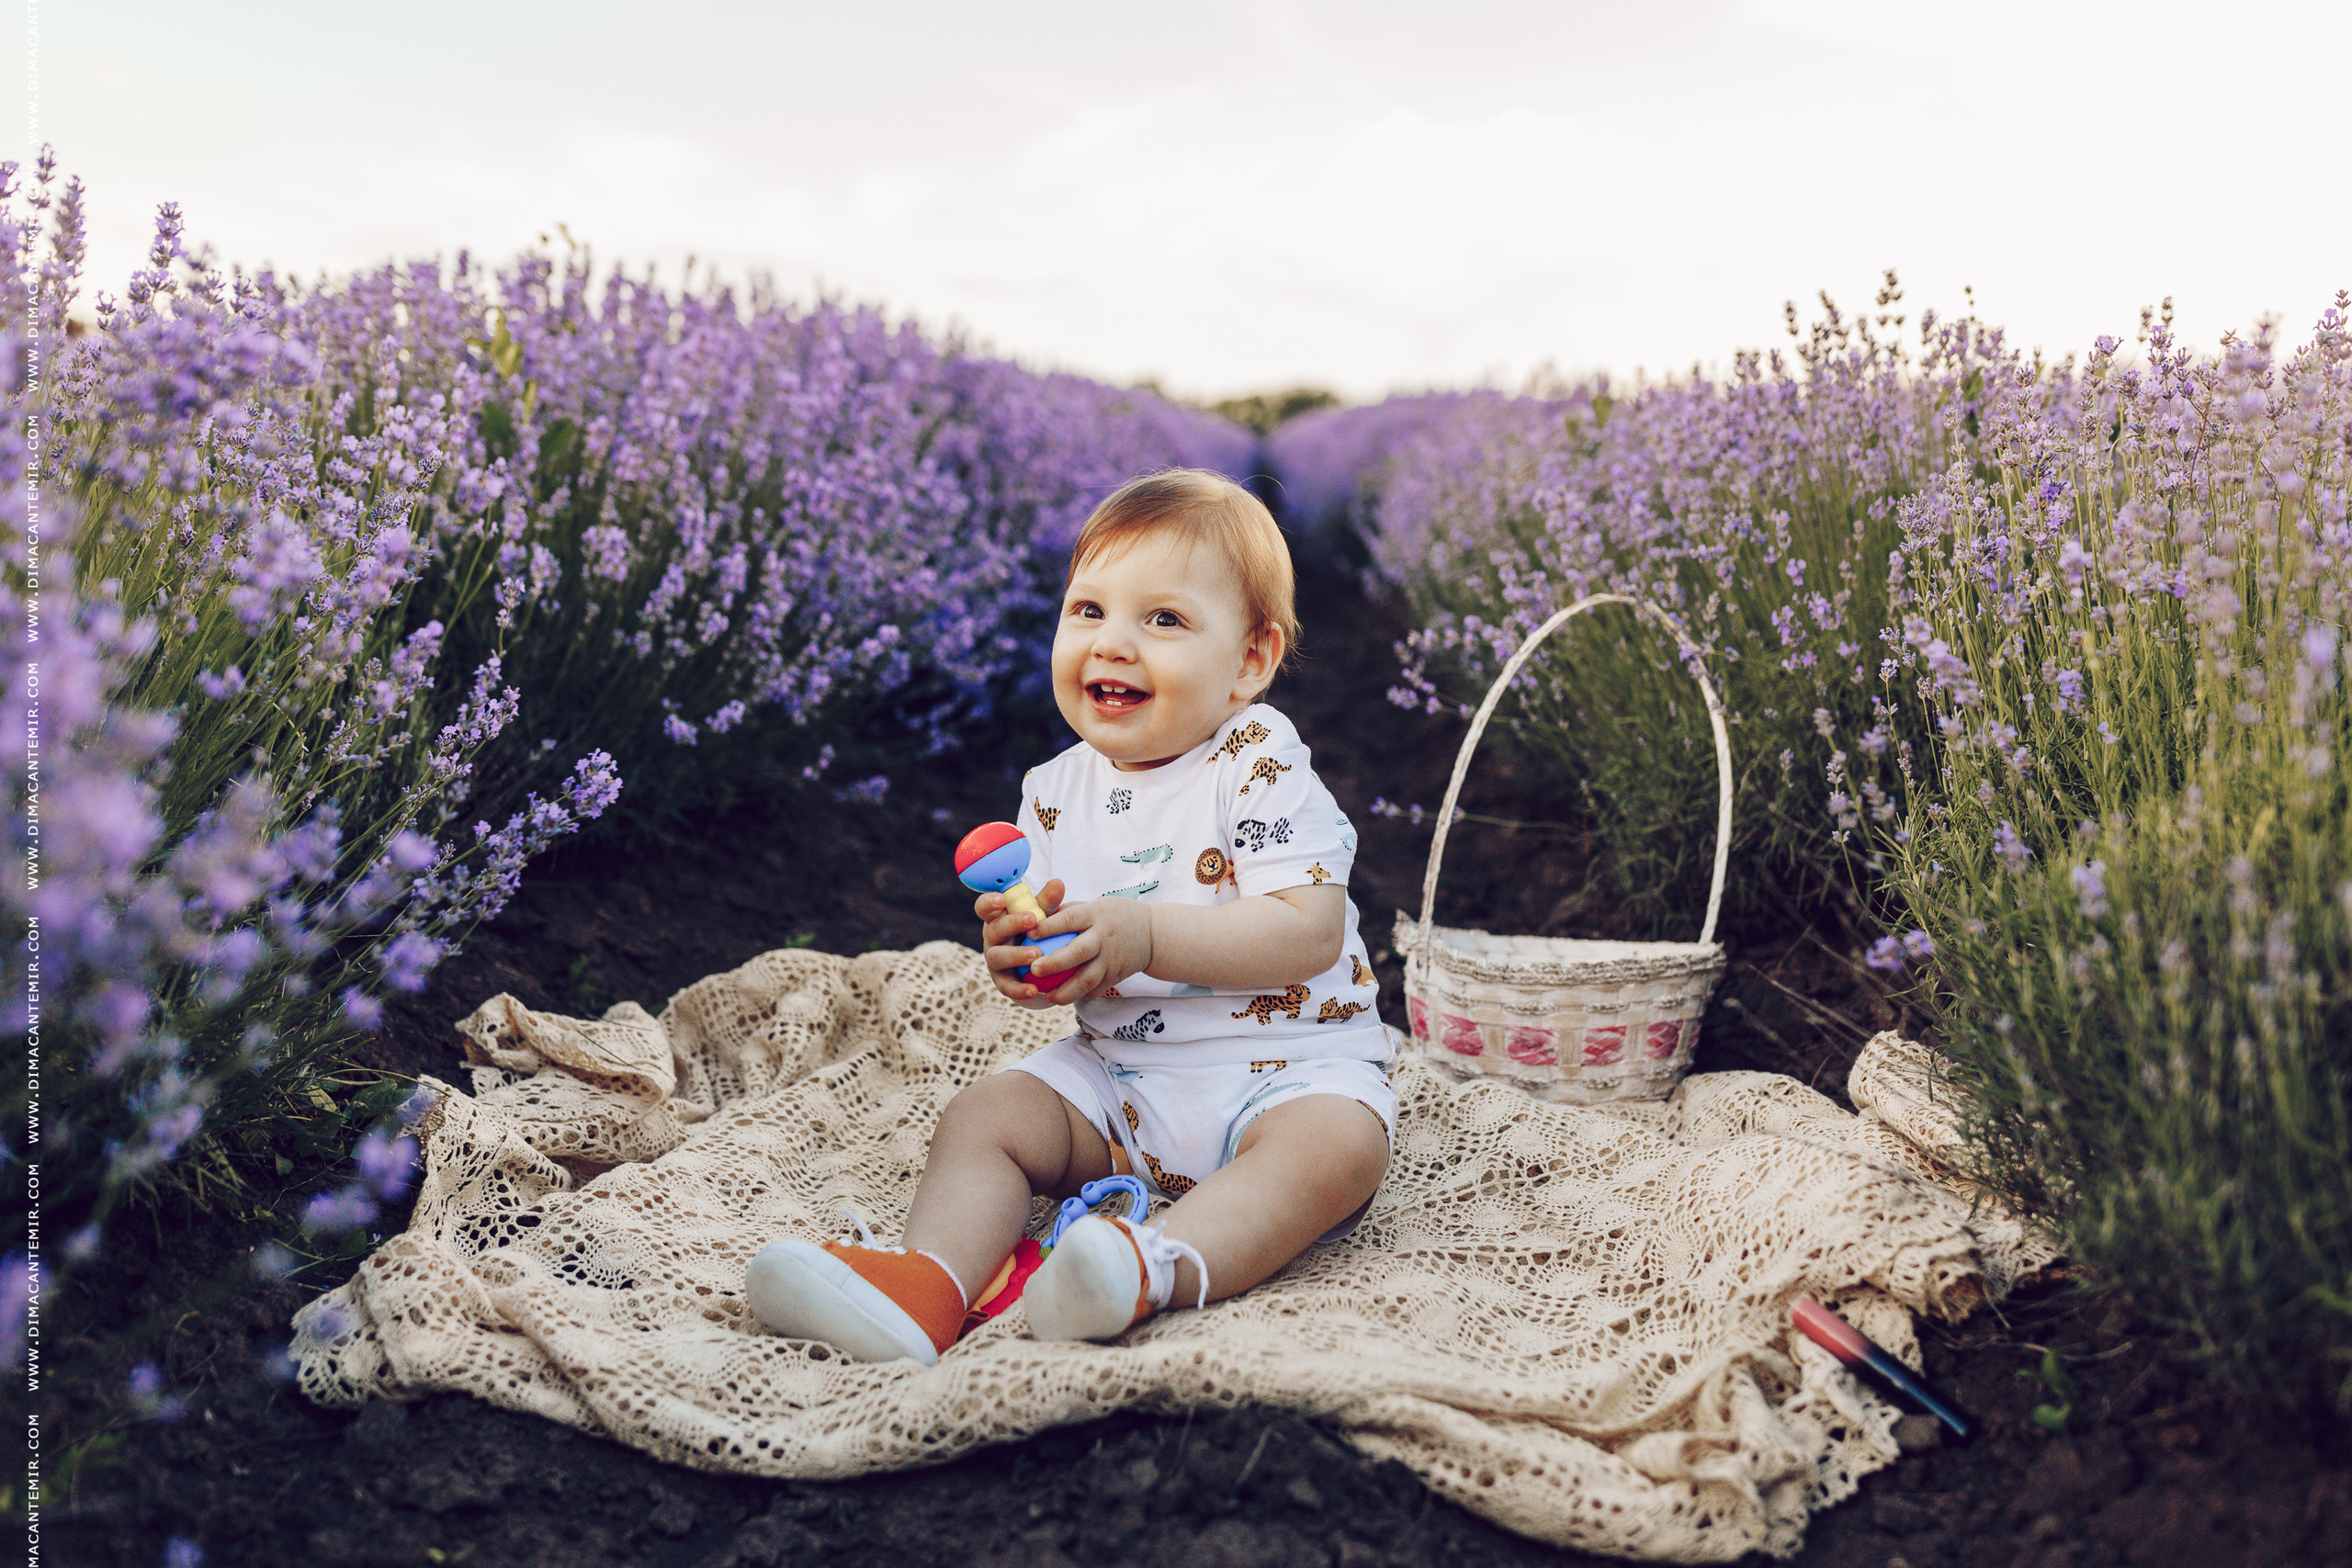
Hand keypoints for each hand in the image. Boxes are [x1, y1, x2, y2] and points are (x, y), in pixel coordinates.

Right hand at [976, 879, 1071, 1003]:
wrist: (1039, 960)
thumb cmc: (1038, 930)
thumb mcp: (1042, 915)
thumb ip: (1047, 902)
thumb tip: (1059, 883)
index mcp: (998, 917)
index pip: (985, 907)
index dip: (989, 903)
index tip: (1001, 900)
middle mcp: (992, 937)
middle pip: (994, 929)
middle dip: (1012, 923)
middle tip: (1032, 919)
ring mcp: (995, 960)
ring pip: (997, 957)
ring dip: (1015, 955)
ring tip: (1036, 954)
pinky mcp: (1002, 981)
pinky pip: (1007, 986)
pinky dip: (1019, 989)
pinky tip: (1034, 990)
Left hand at [1021, 894, 1153, 1006]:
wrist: (1152, 933)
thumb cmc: (1112, 916)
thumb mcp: (1093, 905)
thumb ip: (1066, 911)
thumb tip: (1031, 917)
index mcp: (1095, 914)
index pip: (1070, 919)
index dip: (1049, 926)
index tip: (1028, 933)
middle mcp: (1103, 937)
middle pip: (1078, 952)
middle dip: (1055, 962)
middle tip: (1033, 970)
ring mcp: (1111, 959)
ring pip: (1088, 979)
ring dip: (1067, 991)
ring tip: (1048, 997)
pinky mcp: (1116, 976)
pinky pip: (1096, 989)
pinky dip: (1080, 996)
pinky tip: (1064, 998)